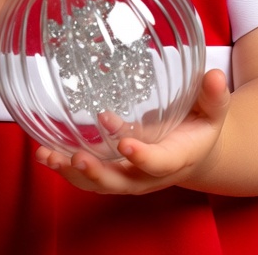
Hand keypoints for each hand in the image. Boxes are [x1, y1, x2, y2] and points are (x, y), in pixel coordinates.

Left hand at [34, 69, 230, 194]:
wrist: (194, 147)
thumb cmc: (202, 123)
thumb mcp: (213, 108)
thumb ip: (214, 95)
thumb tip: (213, 76)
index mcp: (177, 158)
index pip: (159, 163)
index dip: (142, 157)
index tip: (125, 144)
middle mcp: (150, 173)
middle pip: (122, 182)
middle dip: (98, 173)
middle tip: (77, 157)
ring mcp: (130, 174)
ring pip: (100, 182)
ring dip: (73, 172)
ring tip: (48, 157)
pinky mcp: (114, 169)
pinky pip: (89, 174)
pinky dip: (65, 165)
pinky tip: (44, 153)